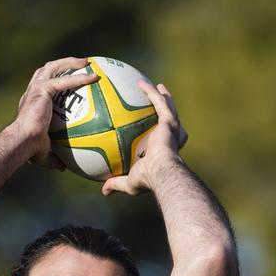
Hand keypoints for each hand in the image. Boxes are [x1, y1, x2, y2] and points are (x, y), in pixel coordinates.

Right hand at [11, 57, 99, 168]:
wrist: (22, 142)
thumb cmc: (29, 149)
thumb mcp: (44, 154)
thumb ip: (54, 157)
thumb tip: (63, 167)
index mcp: (32, 104)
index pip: (42, 87)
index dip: (54, 81)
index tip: (66, 81)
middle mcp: (32, 92)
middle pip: (46, 70)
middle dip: (62, 64)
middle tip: (79, 65)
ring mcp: (36, 89)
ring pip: (53, 67)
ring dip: (70, 62)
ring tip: (86, 62)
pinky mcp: (42, 90)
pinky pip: (65, 80)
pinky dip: (80, 78)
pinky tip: (94, 77)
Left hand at [101, 81, 187, 195]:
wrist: (161, 172)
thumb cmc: (147, 179)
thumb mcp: (129, 182)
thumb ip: (117, 183)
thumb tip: (104, 191)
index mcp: (165, 150)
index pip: (165, 139)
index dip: (161, 131)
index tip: (154, 126)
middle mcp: (171, 137)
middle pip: (169, 118)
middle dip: (165, 108)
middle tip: (159, 99)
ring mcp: (172, 128)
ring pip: (167, 106)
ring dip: (160, 95)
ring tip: (154, 85)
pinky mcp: (169, 122)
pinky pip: (159, 102)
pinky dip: (151, 92)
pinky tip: (141, 83)